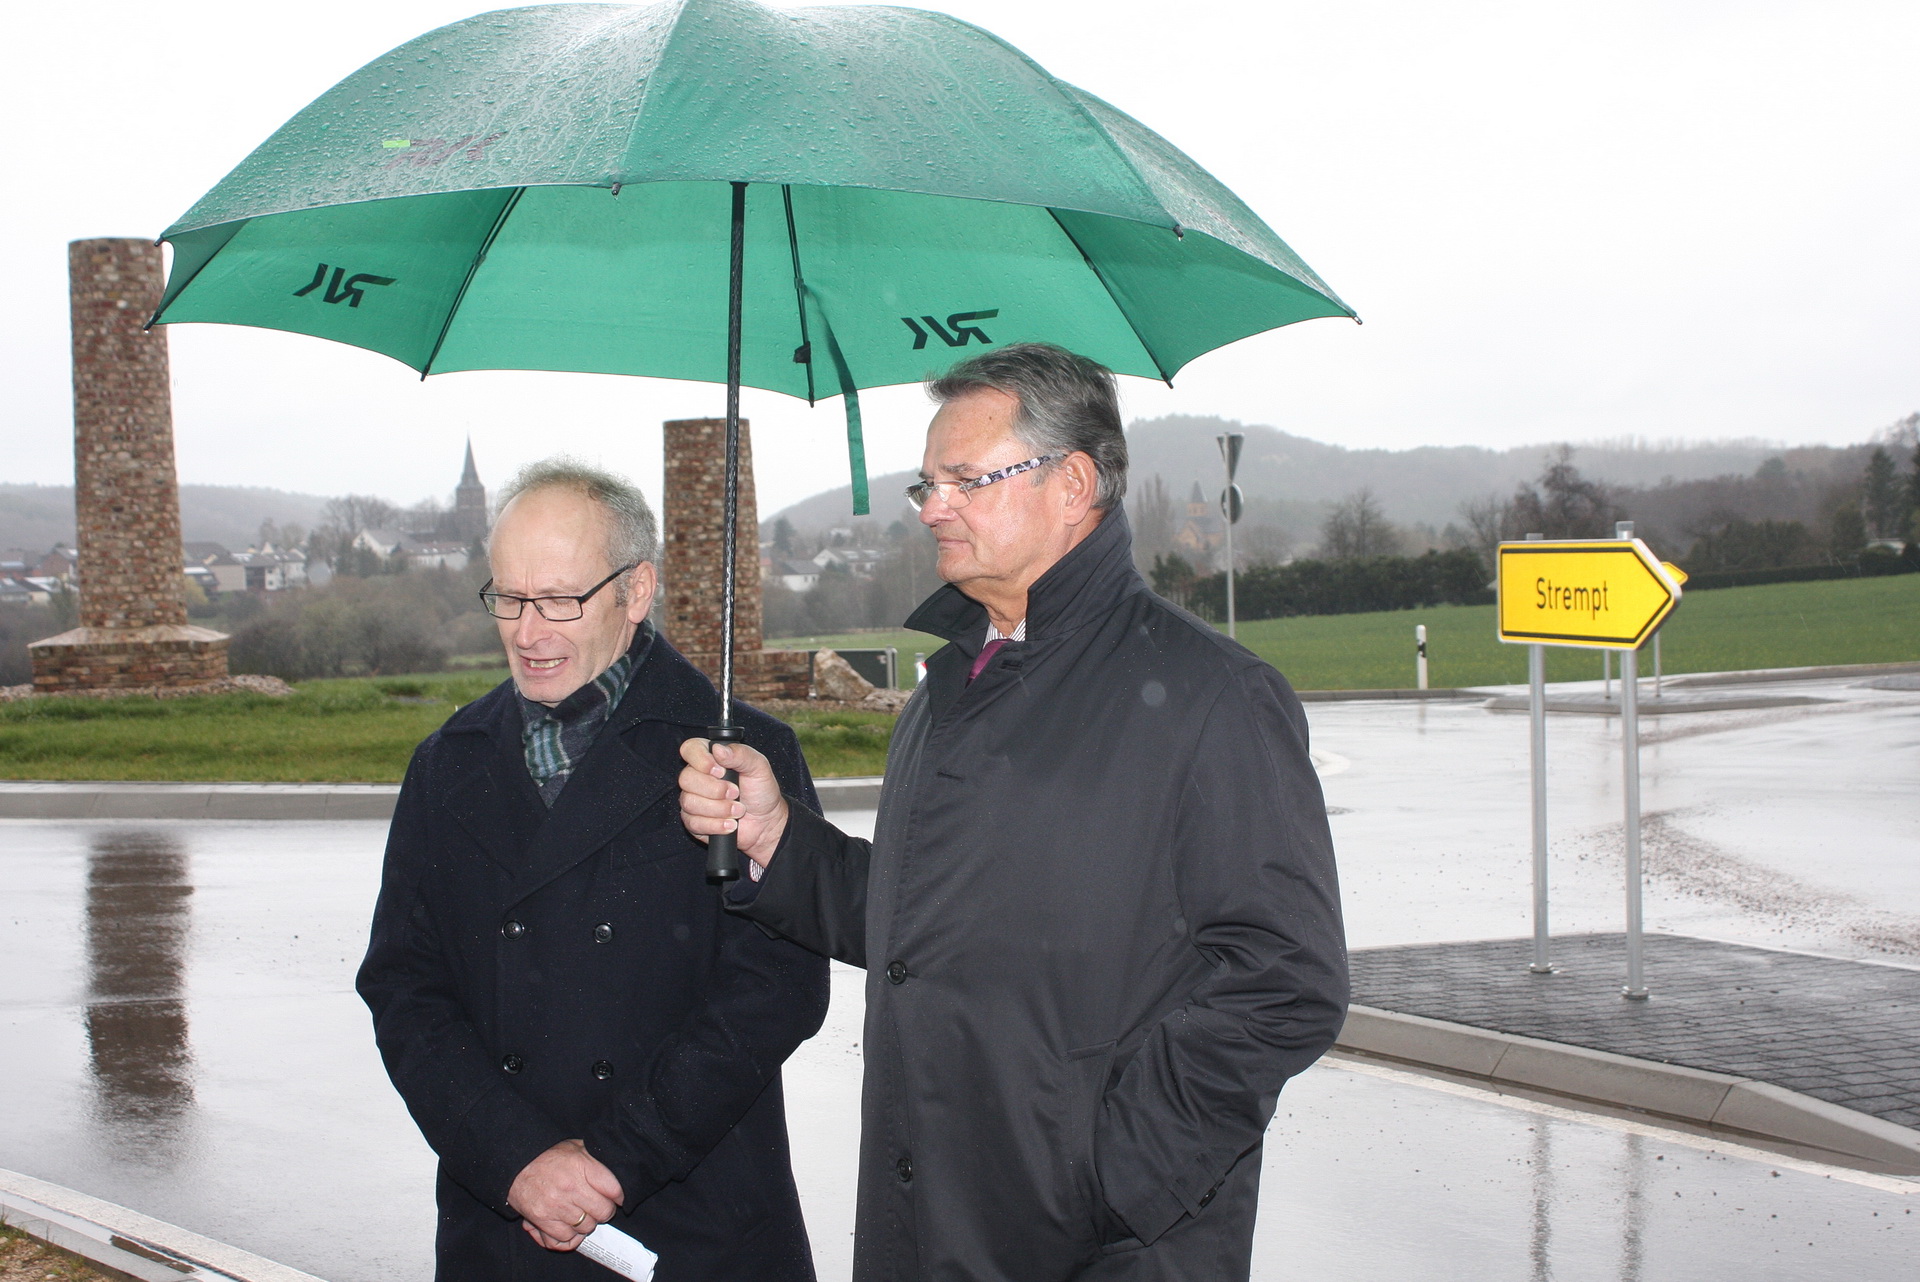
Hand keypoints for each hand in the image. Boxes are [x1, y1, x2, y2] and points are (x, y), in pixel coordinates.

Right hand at [508, 1139, 622, 1250]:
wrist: (516, 1164)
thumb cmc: (549, 1156)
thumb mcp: (576, 1147)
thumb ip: (596, 1158)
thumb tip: (616, 1167)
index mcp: (581, 1166)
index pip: (614, 1190)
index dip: (619, 1196)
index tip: (617, 1198)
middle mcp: (571, 1188)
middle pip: (603, 1212)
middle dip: (605, 1211)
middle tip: (599, 1207)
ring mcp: (556, 1206)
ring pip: (586, 1227)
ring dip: (586, 1223)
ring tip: (582, 1214)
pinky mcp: (543, 1220)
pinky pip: (565, 1238)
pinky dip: (569, 1235)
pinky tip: (568, 1225)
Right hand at [679, 737, 789, 869]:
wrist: (766, 822)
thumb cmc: (761, 791)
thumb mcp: (758, 767)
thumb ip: (740, 754)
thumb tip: (718, 749)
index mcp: (710, 758)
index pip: (690, 749)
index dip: (700, 760)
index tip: (720, 771)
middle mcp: (697, 777)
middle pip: (685, 778)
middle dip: (715, 790)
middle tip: (736, 793)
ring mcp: (692, 800)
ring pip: (689, 802)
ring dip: (719, 809)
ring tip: (738, 810)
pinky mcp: (693, 822)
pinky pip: (693, 823)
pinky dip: (716, 825)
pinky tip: (730, 824)